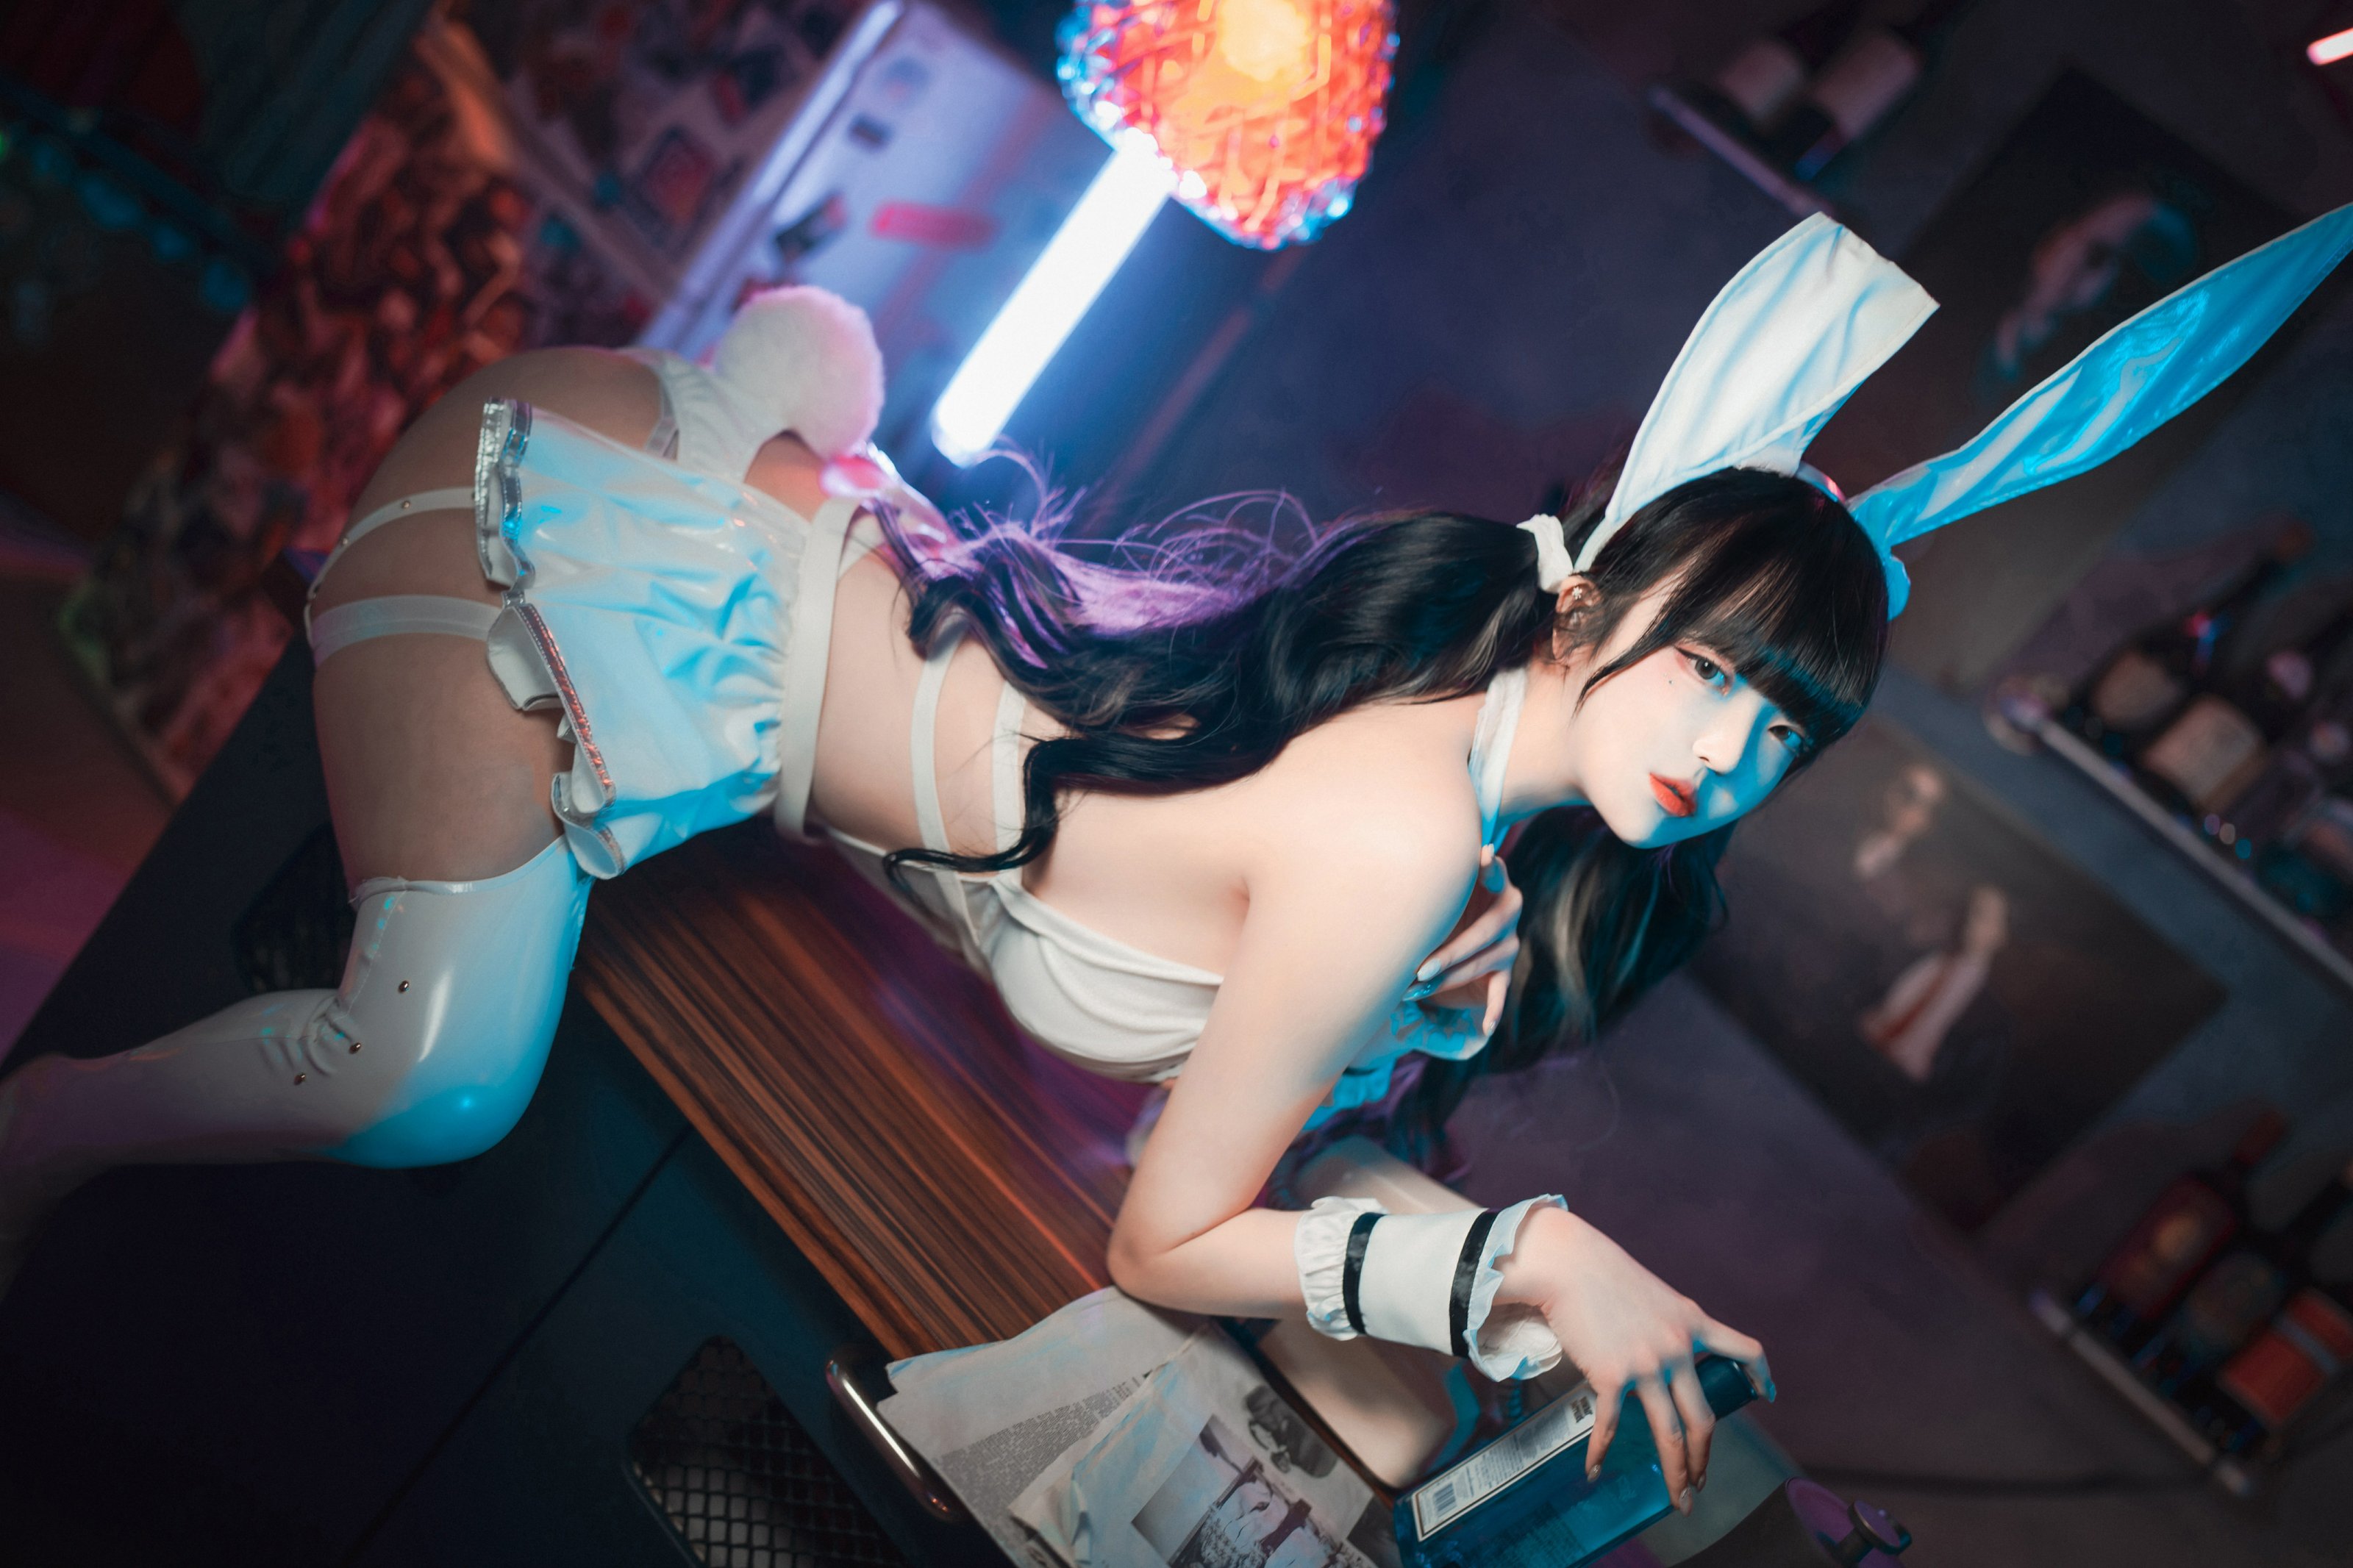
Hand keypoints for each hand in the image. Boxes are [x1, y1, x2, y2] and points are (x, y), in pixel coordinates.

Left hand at [1409, 846, 1521, 1034]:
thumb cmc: (1439, 905)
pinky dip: (1494, 1011)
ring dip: (1449, 980)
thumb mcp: (1443, 892)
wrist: (1449, 933)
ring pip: (1482, 964)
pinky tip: (1486, 1026)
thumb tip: (1462, 851)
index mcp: (1495, 884)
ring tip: (1415, 991)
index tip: (1484, 856)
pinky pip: (1500, 992)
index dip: (1489, 868)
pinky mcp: (1505, 971)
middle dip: (1449, 953)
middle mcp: (1508, 911)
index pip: (1494, 874)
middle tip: (1419, 969)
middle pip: (1482, 934)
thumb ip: (1444, 876)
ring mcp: (1509, 943)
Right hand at [1500, 1207, 1773, 1513]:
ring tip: (1678, 1500)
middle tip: (1700, 1484)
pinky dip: (1599, 1453)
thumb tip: (1663, 1352)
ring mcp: (1646, 1365)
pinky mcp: (1611, 1375)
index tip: (1765, 1394)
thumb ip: (1666, 1325)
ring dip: (1677, 1474)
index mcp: (1691, 1322)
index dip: (1759, 1376)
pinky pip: (1610, 1425)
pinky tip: (1593, 1471)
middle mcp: (1677, 1348)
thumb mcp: (1654, 1295)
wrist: (1568, 1263)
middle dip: (1705, 1460)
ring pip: (1672, 1435)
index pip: (1744, 1350)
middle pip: (1705, 1419)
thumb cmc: (1602, 1272)